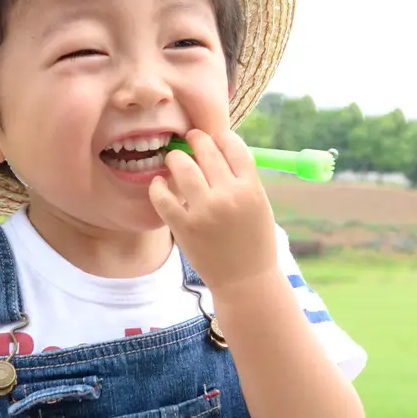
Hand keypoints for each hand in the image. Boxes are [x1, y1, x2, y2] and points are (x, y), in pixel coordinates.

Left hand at [150, 128, 278, 293]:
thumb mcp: (258, 204)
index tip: (213, 137)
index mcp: (250, 188)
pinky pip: (162, 196)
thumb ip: (241, 178)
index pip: (233, 146)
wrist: (245, 280)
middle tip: (190, 140)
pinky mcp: (184, 227)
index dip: (221, 137)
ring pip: (181, 166)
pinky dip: (158, 186)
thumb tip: (216, 147)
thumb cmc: (253, 240)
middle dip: (195, 140)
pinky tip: (159, 184)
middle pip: (206, 150)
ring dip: (176, 158)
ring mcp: (204, 211)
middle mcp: (228, 196)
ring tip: (174, 160)